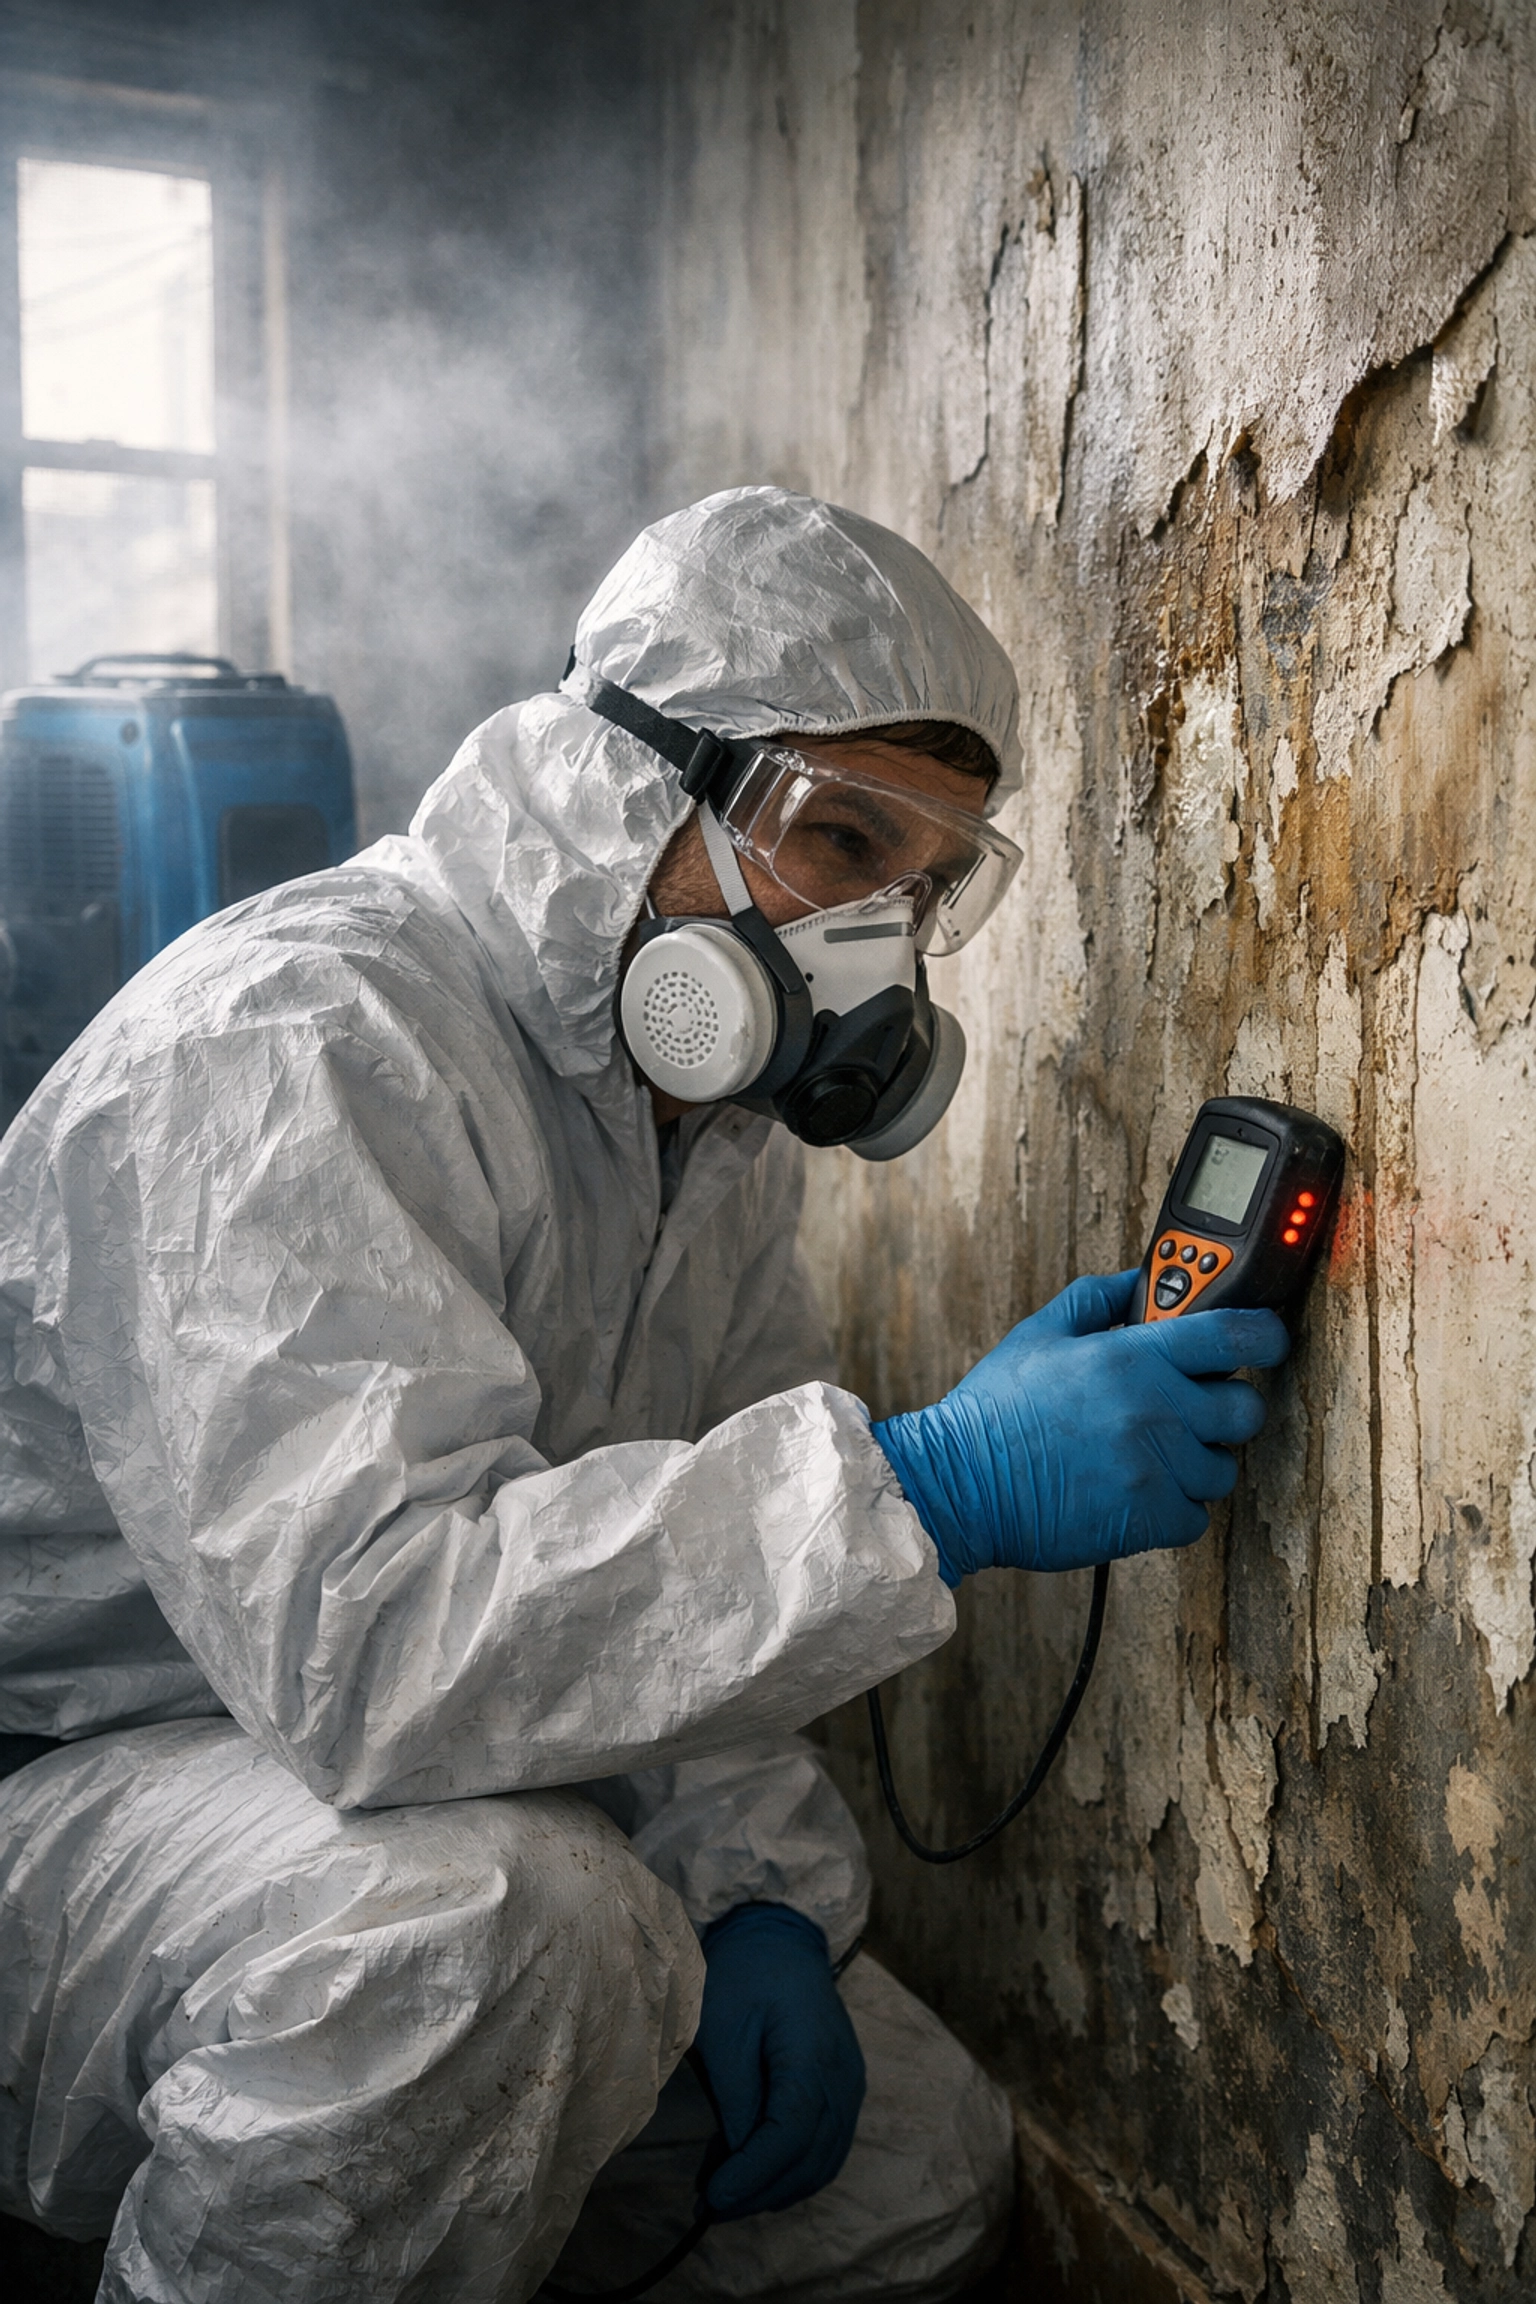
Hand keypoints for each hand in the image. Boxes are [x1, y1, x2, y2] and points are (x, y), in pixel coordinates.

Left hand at [691, 1903, 864, 2219]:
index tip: (712, 2196)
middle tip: (710, 2206)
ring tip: (728, 2197)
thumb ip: (737, 2099)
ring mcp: (849, 2084)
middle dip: (760, 2193)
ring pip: (824, 2161)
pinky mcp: (844, 2086)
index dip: (753, 2175)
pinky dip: (796, 2171)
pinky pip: (828, 2145)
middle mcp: (843, 2078)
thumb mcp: (723, 2029)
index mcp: (813, 2056)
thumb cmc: (744, 1973)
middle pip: (811, 2159)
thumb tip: (739, 2162)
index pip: (789, 2136)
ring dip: (778, 2189)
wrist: (779, 1934)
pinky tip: (760, 2178)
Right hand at [871, 1269, 1288, 1581]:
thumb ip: (1096, 1299)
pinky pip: (1196, 1516)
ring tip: (1145, 1456)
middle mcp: (1155, 1410)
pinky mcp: (1149, 1520)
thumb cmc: (995, 1412)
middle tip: (1189, 1409)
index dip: (1265, 1335)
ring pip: (1222, 1469)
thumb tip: (1137, 1280)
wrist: (960, 1484)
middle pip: (1245, 1410)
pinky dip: (1172, 1509)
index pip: (1236, 1335)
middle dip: (1224, 1408)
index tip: (1266, 1340)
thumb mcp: (1040, 1334)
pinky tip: (1133, 1491)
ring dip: (1194, 1464)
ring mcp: (1157, 1469)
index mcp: (1132, 1356)